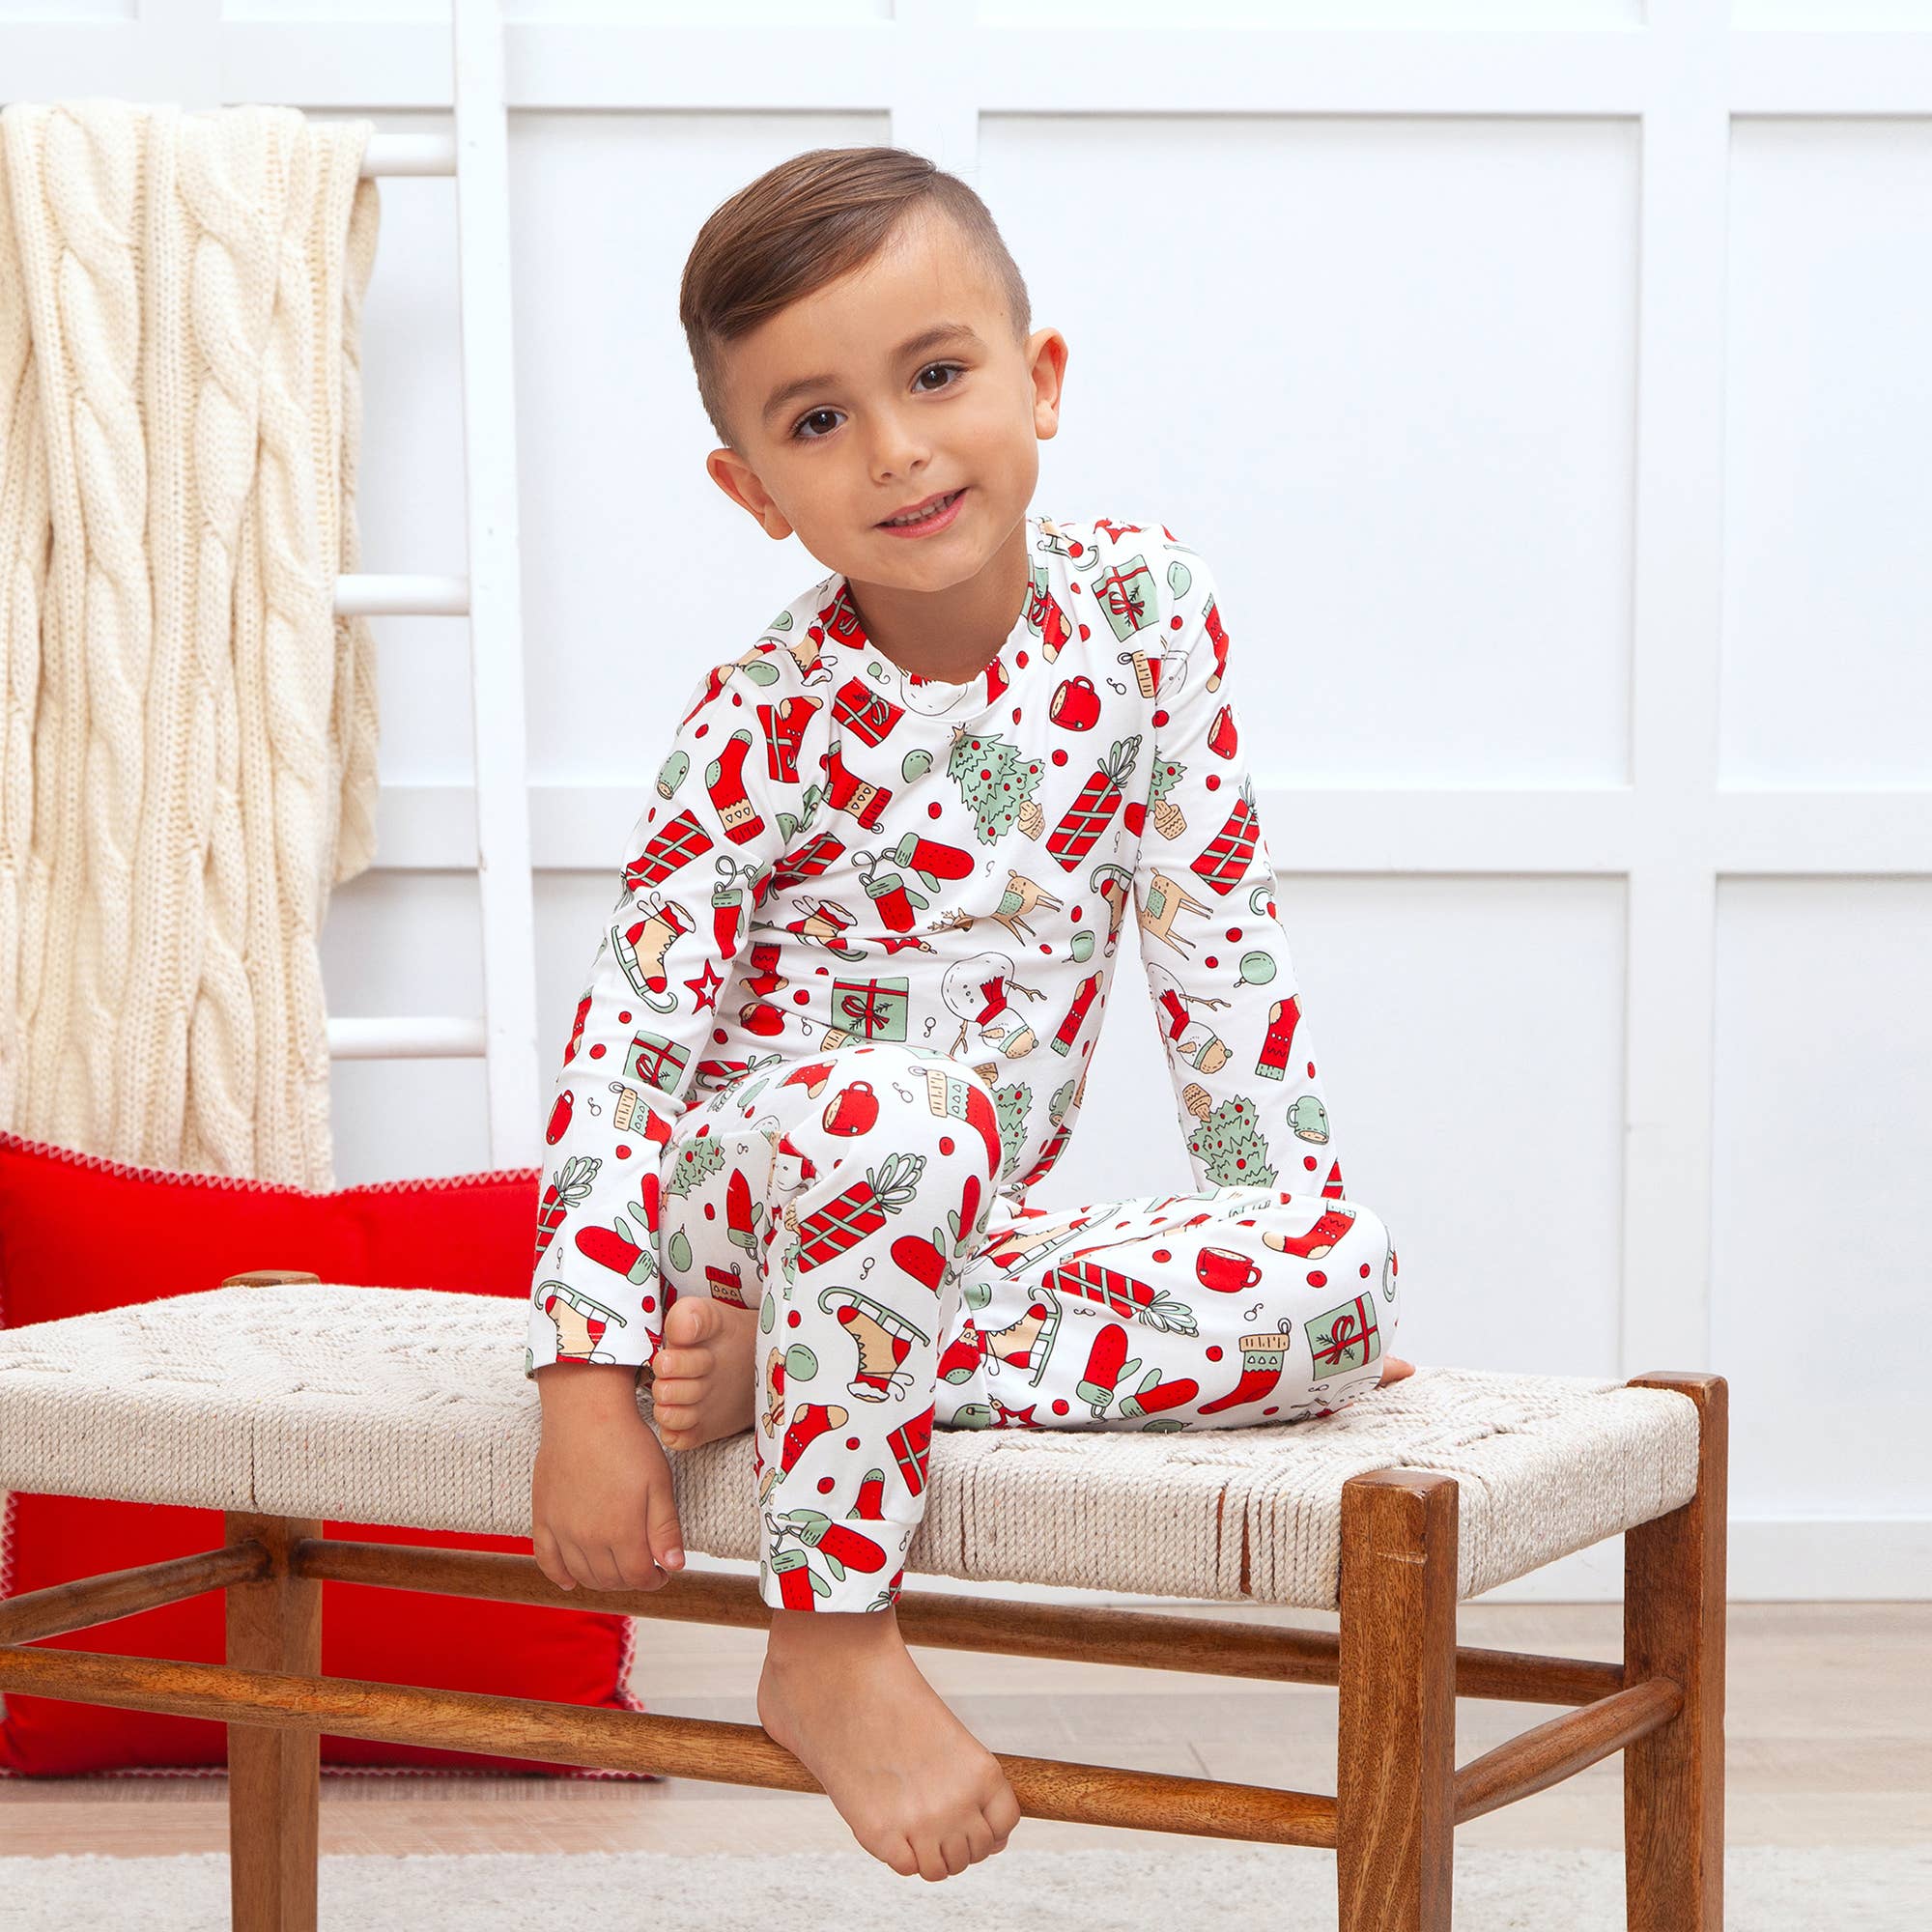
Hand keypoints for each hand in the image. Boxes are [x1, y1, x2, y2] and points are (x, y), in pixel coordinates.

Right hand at [531, 1371, 686, 1593]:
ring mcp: (561, 1529)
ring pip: (581, 1574)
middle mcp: (588, 1538)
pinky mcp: (543, 1517)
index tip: (662, 1573)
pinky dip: (558, 1575)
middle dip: (630, 1580)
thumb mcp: (659, 1483)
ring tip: (615, 1567)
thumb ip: (665, 1529)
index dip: (653, 1579)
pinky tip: (571, 1580)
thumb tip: (674, 1567)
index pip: (637, 1577)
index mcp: (621, 1531)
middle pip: (609, 1579)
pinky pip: (546, 1560)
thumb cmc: (628, 1443)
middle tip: (641, 1567)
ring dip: (601, 1580)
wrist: (586, 1413)